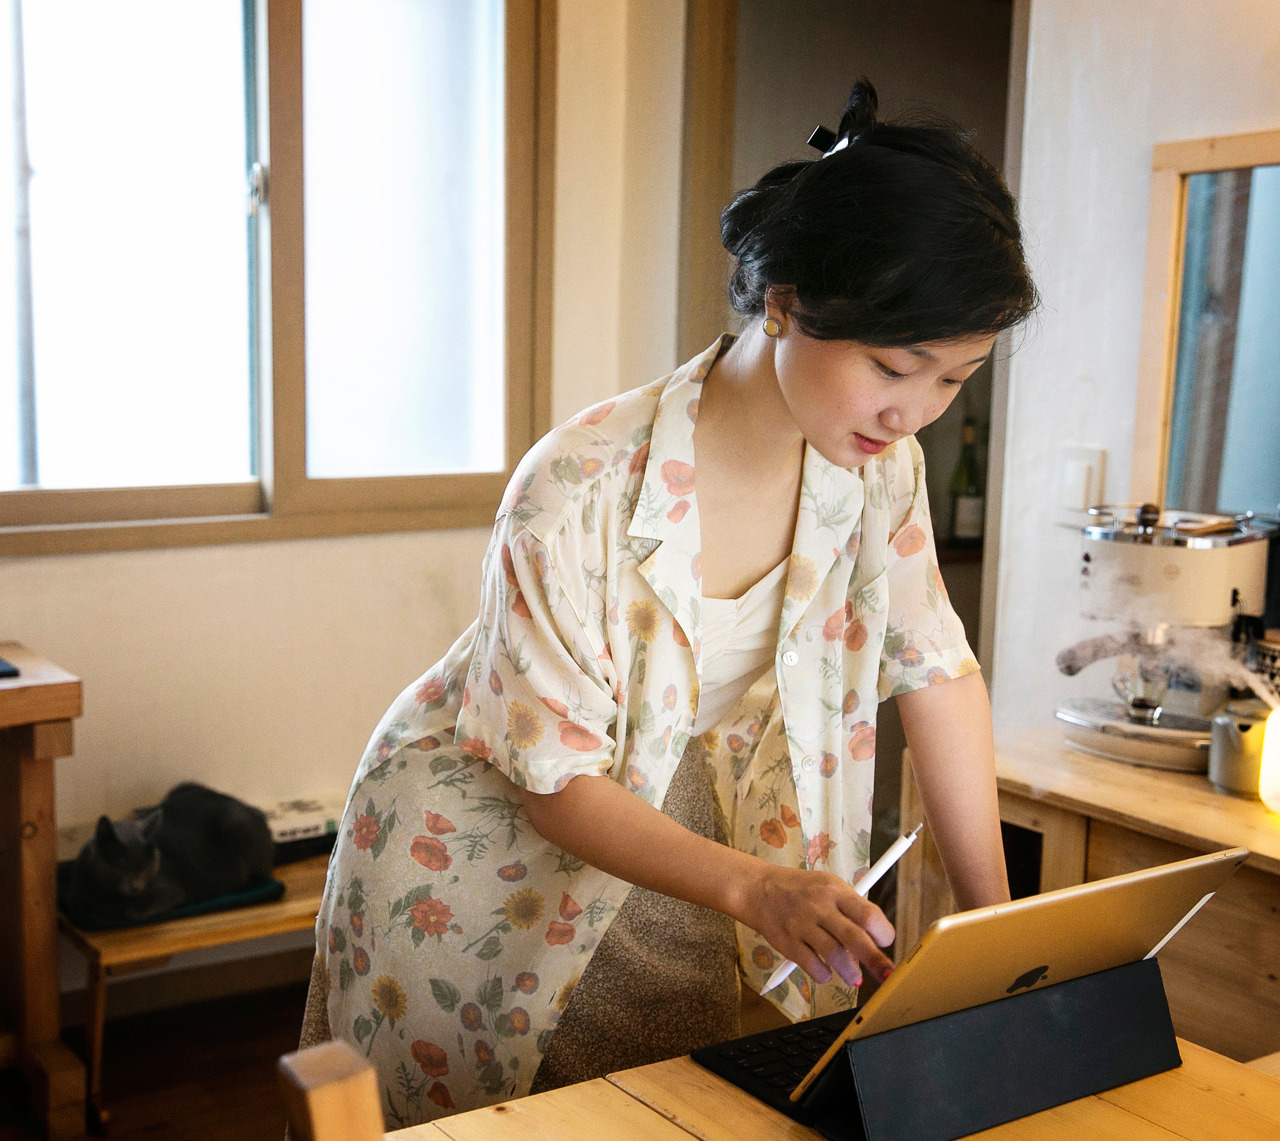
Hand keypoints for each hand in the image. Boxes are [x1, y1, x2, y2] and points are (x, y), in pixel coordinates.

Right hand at [734, 863, 894, 986]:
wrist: (758, 889)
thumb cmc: (801, 890)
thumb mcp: (829, 886)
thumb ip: (851, 910)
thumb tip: (872, 942)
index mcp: (835, 891)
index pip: (868, 914)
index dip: (883, 933)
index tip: (885, 943)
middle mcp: (820, 907)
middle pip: (855, 938)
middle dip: (876, 961)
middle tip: (885, 974)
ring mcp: (802, 925)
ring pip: (835, 956)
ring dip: (850, 972)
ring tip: (853, 977)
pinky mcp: (787, 942)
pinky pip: (812, 966)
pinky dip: (824, 975)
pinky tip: (825, 971)